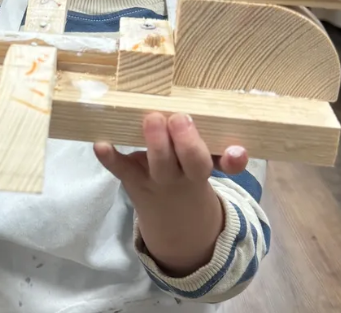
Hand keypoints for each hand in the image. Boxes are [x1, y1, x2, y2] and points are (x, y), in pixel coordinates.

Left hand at [94, 112, 247, 194]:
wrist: (173, 222)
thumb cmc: (191, 178)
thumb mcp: (210, 170)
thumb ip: (223, 157)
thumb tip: (239, 152)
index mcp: (205, 169)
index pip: (225, 164)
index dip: (232, 158)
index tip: (235, 149)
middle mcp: (184, 176)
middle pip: (192, 161)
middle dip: (187, 140)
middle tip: (181, 118)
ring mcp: (157, 178)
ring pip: (160, 163)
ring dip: (157, 142)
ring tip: (152, 119)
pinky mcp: (132, 179)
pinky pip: (120, 169)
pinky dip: (110, 157)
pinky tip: (101, 145)